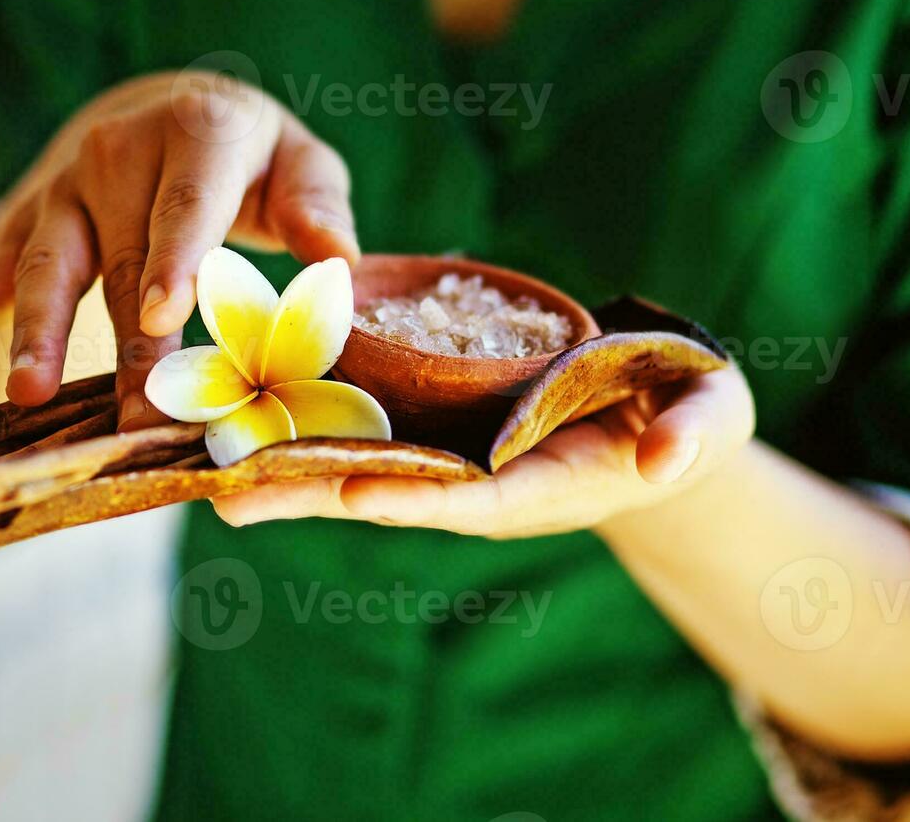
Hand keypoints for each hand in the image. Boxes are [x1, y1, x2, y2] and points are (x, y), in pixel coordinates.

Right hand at [0, 72, 358, 426]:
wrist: (164, 107)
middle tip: (138, 417)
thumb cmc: (248, 155)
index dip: (173, 256)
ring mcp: (62, 190)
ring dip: (36, 333)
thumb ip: (318, 205)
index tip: (162, 314)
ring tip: (27, 393)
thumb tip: (340, 261)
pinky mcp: (27, 223)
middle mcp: (117, 153)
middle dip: (129, 344)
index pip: (185, 202)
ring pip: (44, 267)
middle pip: (122, 258)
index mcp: (196, 132)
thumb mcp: (297, 160)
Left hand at [212, 364, 755, 536]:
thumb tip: (668, 460)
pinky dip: (302, 420)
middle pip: (387, 488)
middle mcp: (478, 478)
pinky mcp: (432, 428)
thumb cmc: (683, 416)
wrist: (650, 418)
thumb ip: (690, 432)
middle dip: (311, 493)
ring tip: (203, 469)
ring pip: (356, 461)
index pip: (473, 495)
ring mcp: (448, 456)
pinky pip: (360, 425)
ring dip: (282, 465)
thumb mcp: (707, 414)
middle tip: (229, 498)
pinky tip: (238, 411)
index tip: (357, 492)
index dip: (418, 495)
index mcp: (539, 482)